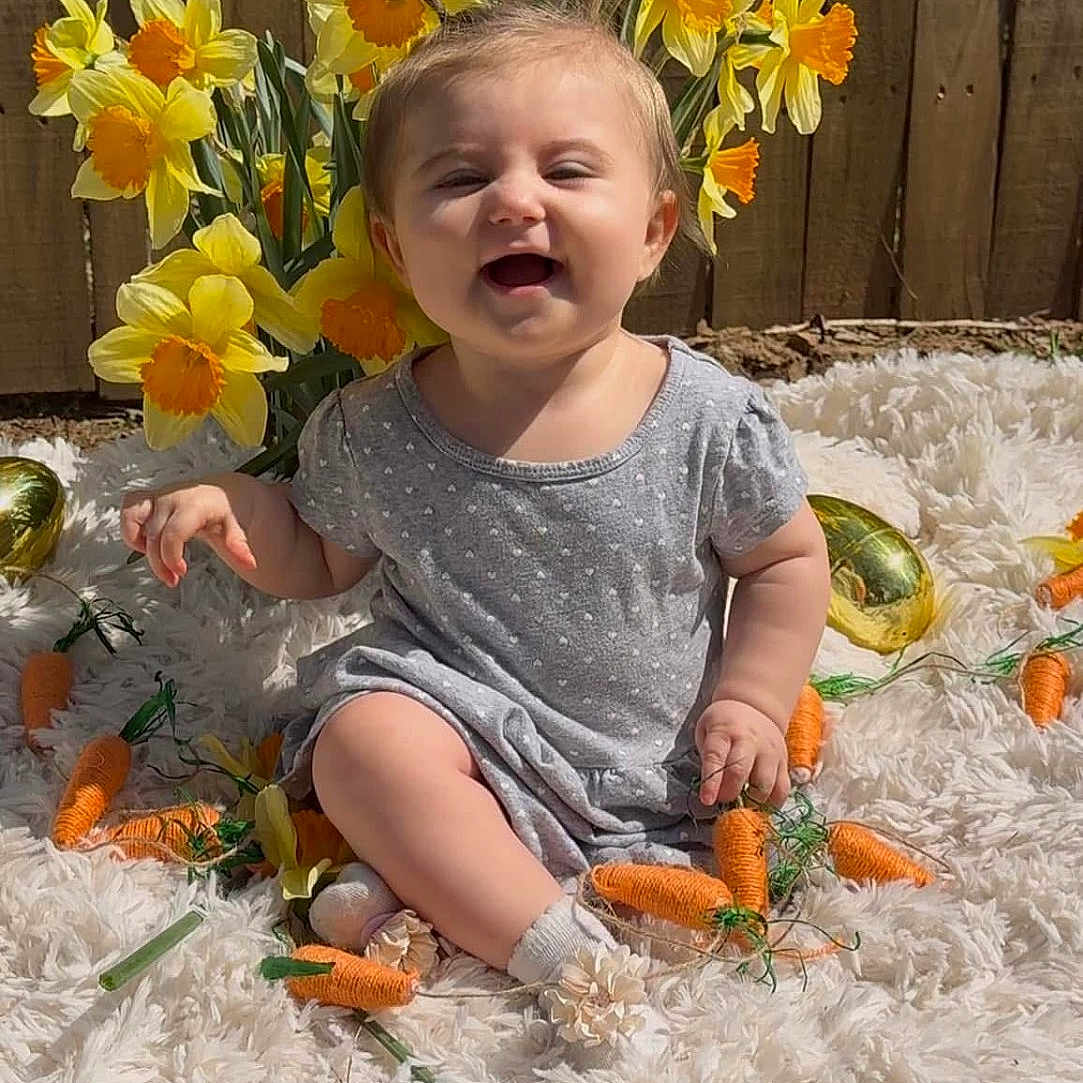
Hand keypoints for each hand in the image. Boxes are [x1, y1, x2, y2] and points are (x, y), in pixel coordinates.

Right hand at [120, 473, 257, 587]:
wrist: (222, 492)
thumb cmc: (228, 510)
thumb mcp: (236, 526)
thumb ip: (240, 545)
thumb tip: (250, 564)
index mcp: (194, 505)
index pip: (173, 533)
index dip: (172, 556)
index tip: (181, 572)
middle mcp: (172, 497)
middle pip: (154, 536)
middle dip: (160, 563)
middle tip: (173, 579)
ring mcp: (157, 497)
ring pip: (133, 520)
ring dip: (139, 547)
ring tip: (156, 562)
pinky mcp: (147, 499)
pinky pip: (128, 510)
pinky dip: (130, 530)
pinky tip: (144, 545)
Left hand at [694, 699, 789, 808]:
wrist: (754, 707)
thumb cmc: (724, 725)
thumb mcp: (706, 731)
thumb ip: (708, 759)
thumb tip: (711, 792)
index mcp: (724, 731)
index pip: (715, 757)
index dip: (711, 782)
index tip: (706, 800)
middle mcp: (749, 740)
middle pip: (740, 771)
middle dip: (729, 792)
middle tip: (722, 801)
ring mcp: (769, 751)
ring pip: (764, 784)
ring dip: (751, 801)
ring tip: (741, 804)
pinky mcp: (784, 762)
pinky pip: (783, 789)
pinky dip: (772, 803)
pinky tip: (761, 805)